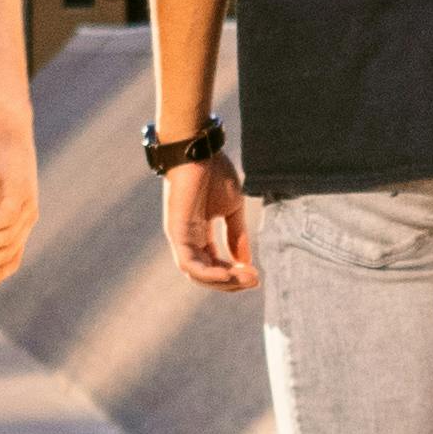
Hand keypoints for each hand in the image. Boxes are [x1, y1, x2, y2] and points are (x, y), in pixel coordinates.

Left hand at [163, 144, 253, 292]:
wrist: (199, 151)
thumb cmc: (214, 173)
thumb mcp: (232, 209)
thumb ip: (236, 235)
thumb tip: (245, 263)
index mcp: (200, 234)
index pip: (214, 264)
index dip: (234, 274)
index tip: (256, 276)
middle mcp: (188, 239)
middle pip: (207, 274)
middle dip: (231, 282)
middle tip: (254, 281)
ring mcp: (181, 238)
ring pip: (198, 275)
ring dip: (223, 281)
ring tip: (247, 278)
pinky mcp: (177, 233)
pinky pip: (190, 265)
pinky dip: (209, 274)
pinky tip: (229, 274)